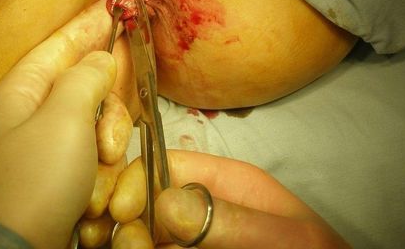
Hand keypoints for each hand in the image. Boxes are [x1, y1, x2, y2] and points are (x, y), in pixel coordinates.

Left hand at [0, 0, 133, 247]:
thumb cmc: (38, 179)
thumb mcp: (65, 119)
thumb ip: (87, 78)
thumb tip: (101, 58)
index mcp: (22, 90)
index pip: (60, 43)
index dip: (88, 24)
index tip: (114, 4)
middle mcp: (32, 112)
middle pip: (87, 88)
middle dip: (107, 113)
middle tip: (108, 139)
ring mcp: (46, 145)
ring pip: (97, 124)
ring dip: (107, 147)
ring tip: (99, 171)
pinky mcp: (60, 173)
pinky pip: (93, 153)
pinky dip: (101, 170)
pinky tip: (96, 192)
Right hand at [110, 150, 350, 248]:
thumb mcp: (286, 239)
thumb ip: (230, 220)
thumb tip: (165, 202)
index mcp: (227, 183)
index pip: (168, 164)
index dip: (137, 180)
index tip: (118, 209)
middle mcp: (203, 208)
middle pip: (148, 203)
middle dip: (128, 219)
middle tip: (129, 245)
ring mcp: (195, 240)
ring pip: (146, 234)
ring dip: (129, 241)